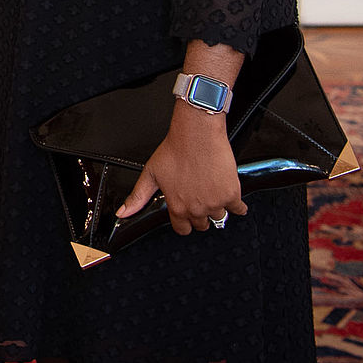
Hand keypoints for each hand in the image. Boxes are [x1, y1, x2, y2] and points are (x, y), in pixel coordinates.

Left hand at [115, 106, 246, 234]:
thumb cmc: (175, 149)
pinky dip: (237, 206)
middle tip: (200, 199)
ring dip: (217, 209)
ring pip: (219, 218)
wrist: (197, 133)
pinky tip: (232, 199)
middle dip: (200, 215)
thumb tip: (123, 213)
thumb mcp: (151, 173)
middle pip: (201, 225)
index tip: (187, 213)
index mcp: (176, 206)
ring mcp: (215, 203)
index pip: (182, 229)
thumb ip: (137, 197)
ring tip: (212, 193)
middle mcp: (196, 208)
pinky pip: (239, 209)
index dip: (184, 221)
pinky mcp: (232, 194)